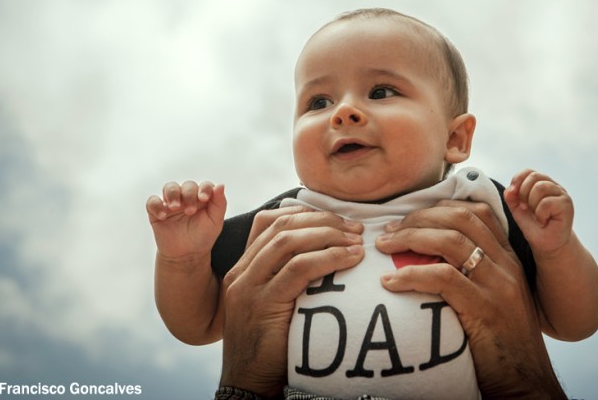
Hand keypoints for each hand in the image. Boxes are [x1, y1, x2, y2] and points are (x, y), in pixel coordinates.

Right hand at [146, 181, 226, 259]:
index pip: (205, 185)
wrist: (186, 254)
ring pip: (169, 187)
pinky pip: (152, 202)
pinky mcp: (157, 211)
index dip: (205, 188)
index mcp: (203, 197)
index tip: (204, 198)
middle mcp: (188, 197)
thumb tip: (221, 185)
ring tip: (175, 207)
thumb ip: (219, 203)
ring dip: (172, 194)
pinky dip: (156, 205)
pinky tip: (162, 215)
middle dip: (189, 195)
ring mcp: (171, 203)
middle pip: (187, 185)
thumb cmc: (202, 236)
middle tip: (190, 211)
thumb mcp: (215, 222)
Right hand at [219, 206, 364, 397]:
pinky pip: (298, 269)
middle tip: (355, 228)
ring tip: (357, 241)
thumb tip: (328, 255)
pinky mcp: (263, 304)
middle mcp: (241, 272)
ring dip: (329, 236)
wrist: (248, 383)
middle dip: (323, 221)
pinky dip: (328, 258)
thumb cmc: (270, 346)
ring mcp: (248, 287)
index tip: (336, 219)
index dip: (305, 214)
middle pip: (282, 226)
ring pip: (289, 242)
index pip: (270, 221)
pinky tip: (351, 258)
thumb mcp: (274, 304)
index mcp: (242, 267)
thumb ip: (288, 279)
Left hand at [375, 200, 566, 398]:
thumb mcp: (494, 299)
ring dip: (409, 238)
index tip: (409, 217)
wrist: (526, 383)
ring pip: (450, 241)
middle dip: (418, 218)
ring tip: (384, 246)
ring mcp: (498, 285)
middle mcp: (506, 265)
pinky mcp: (485, 309)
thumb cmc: (503, 345)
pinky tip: (390, 282)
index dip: (439, 208)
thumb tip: (427, 259)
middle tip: (388, 230)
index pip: (477, 213)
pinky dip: (411, 275)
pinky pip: (443, 278)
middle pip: (460, 219)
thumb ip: (472, 275)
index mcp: (509, 259)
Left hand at [504, 169, 573, 256]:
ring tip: (537, 216)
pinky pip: (546, 202)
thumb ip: (511, 197)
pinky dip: (540, 214)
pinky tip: (544, 221)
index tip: (512, 194)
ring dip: (532, 205)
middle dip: (523, 194)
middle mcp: (554, 186)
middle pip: (533, 177)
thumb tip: (509, 189)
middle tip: (526, 208)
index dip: (517, 180)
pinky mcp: (567, 204)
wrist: (547, 245)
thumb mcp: (517, 210)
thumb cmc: (534, 226)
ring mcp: (562, 194)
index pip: (528, 171)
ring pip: (540, 188)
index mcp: (542, 184)